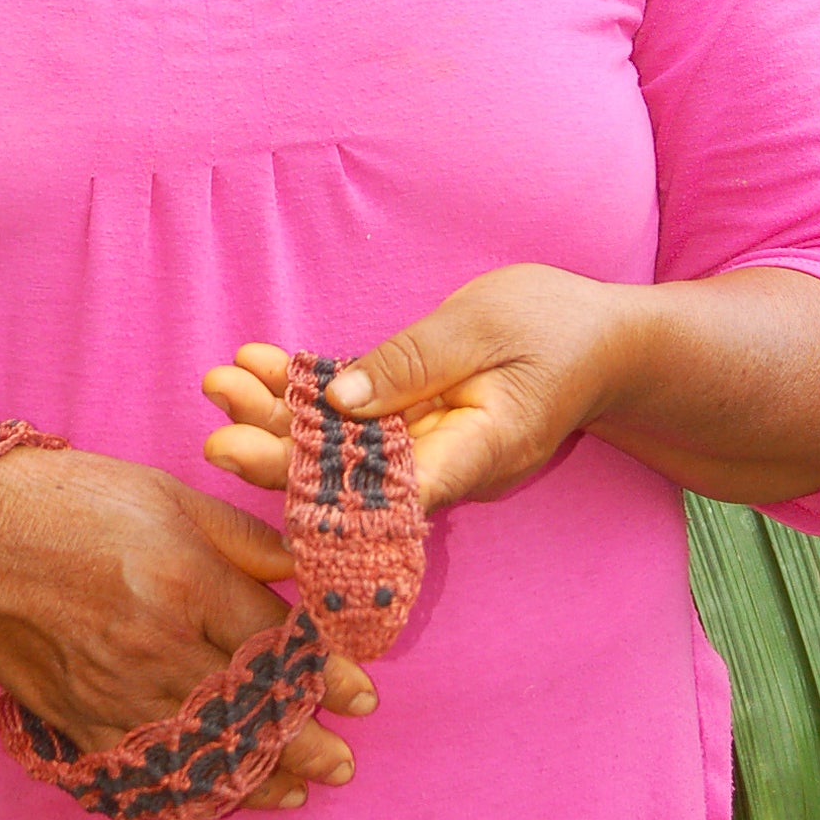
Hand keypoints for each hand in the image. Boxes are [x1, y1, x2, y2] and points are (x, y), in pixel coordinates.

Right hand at [0, 445, 378, 810]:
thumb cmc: (73, 498)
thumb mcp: (169, 494)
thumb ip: (242, 538)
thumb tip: (303, 571)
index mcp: (186, 578)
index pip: (276, 645)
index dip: (325, 676)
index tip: (361, 696)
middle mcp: (157, 643)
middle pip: (251, 710)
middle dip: (306, 743)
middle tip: (342, 762)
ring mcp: (115, 691)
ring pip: (206, 752)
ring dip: (261, 778)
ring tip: (299, 788)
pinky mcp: (78, 720)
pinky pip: (147, 773)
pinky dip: (189, 791)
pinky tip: (219, 797)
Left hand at [202, 265, 638, 509]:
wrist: (607, 343)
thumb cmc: (555, 327)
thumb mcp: (484, 329)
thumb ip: (412, 364)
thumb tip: (335, 401)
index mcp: (473, 455)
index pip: (382, 492)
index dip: (311, 488)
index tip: (249, 466)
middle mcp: (443, 468)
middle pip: (346, 477)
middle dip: (274, 454)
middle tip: (212, 431)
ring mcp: (428, 450)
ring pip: (340, 449)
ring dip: (275, 419)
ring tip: (217, 382)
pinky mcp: (416, 424)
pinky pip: (352, 420)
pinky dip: (304, 393)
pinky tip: (255, 363)